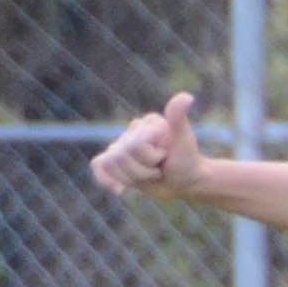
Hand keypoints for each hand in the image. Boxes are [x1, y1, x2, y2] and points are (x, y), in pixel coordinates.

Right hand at [89, 92, 210, 199]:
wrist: (187, 183)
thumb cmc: (188, 161)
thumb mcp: (183, 140)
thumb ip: (178, 119)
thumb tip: (187, 96)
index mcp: (146, 123)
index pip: (132, 143)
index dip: (149, 157)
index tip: (166, 155)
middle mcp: (132, 132)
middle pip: (120, 156)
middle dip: (143, 170)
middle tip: (160, 168)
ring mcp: (124, 147)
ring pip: (111, 166)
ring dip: (134, 178)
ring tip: (152, 174)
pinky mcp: (118, 162)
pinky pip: (99, 166)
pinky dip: (106, 179)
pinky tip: (119, 190)